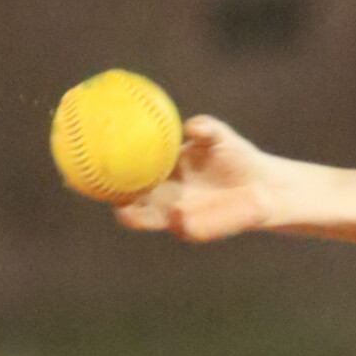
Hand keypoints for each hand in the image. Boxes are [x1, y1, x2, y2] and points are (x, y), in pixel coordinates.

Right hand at [115, 116, 288, 241]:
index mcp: (162, 172)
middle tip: (104, 193)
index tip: (90, 167)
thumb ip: (207, 129)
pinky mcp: (200, 228)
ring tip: (129, 213)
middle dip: (117, 201)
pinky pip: (187, 228)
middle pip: (133, 202)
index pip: (130, 174)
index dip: (109, 173)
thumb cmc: (236, 155)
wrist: (265, 183)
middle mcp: (165, 196)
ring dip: (141, 218)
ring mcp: (180, 214)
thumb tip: (192, 126)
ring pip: (154, 219)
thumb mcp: (221, 138)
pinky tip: (176, 213)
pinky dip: (180, 222)